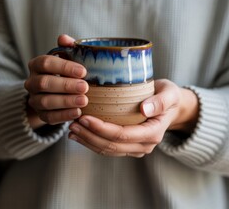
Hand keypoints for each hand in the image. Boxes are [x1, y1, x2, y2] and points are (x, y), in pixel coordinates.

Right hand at [24, 34, 88, 128]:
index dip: (64, 67)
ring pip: (45, 101)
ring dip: (65, 101)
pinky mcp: (41, 114)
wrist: (56, 92)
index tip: (83, 71)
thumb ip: (67, 48)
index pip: (45, 63)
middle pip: (44, 83)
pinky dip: (64, 115)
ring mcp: (34, 99)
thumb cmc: (65, 72)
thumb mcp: (67, 58)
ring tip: (84, 101)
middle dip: (66, 85)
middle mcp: (32, 82)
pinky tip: (78, 113)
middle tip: (84, 87)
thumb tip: (64, 38)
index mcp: (37, 65)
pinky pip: (49, 117)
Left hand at [68, 79, 198, 156]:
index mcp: (153, 133)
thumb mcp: (169, 94)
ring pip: (108, 150)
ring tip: (72, 129)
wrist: (171, 107)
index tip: (85, 118)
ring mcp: (136, 147)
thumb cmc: (168, 97)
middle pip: (112, 145)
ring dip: (88, 141)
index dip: (102, 129)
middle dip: (90, 136)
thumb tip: (145, 108)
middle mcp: (144, 145)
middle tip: (73, 123)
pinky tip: (80, 135)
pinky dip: (93, 142)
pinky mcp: (129, 146)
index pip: (123, 135)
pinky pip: (109, 148)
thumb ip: (160, 101)